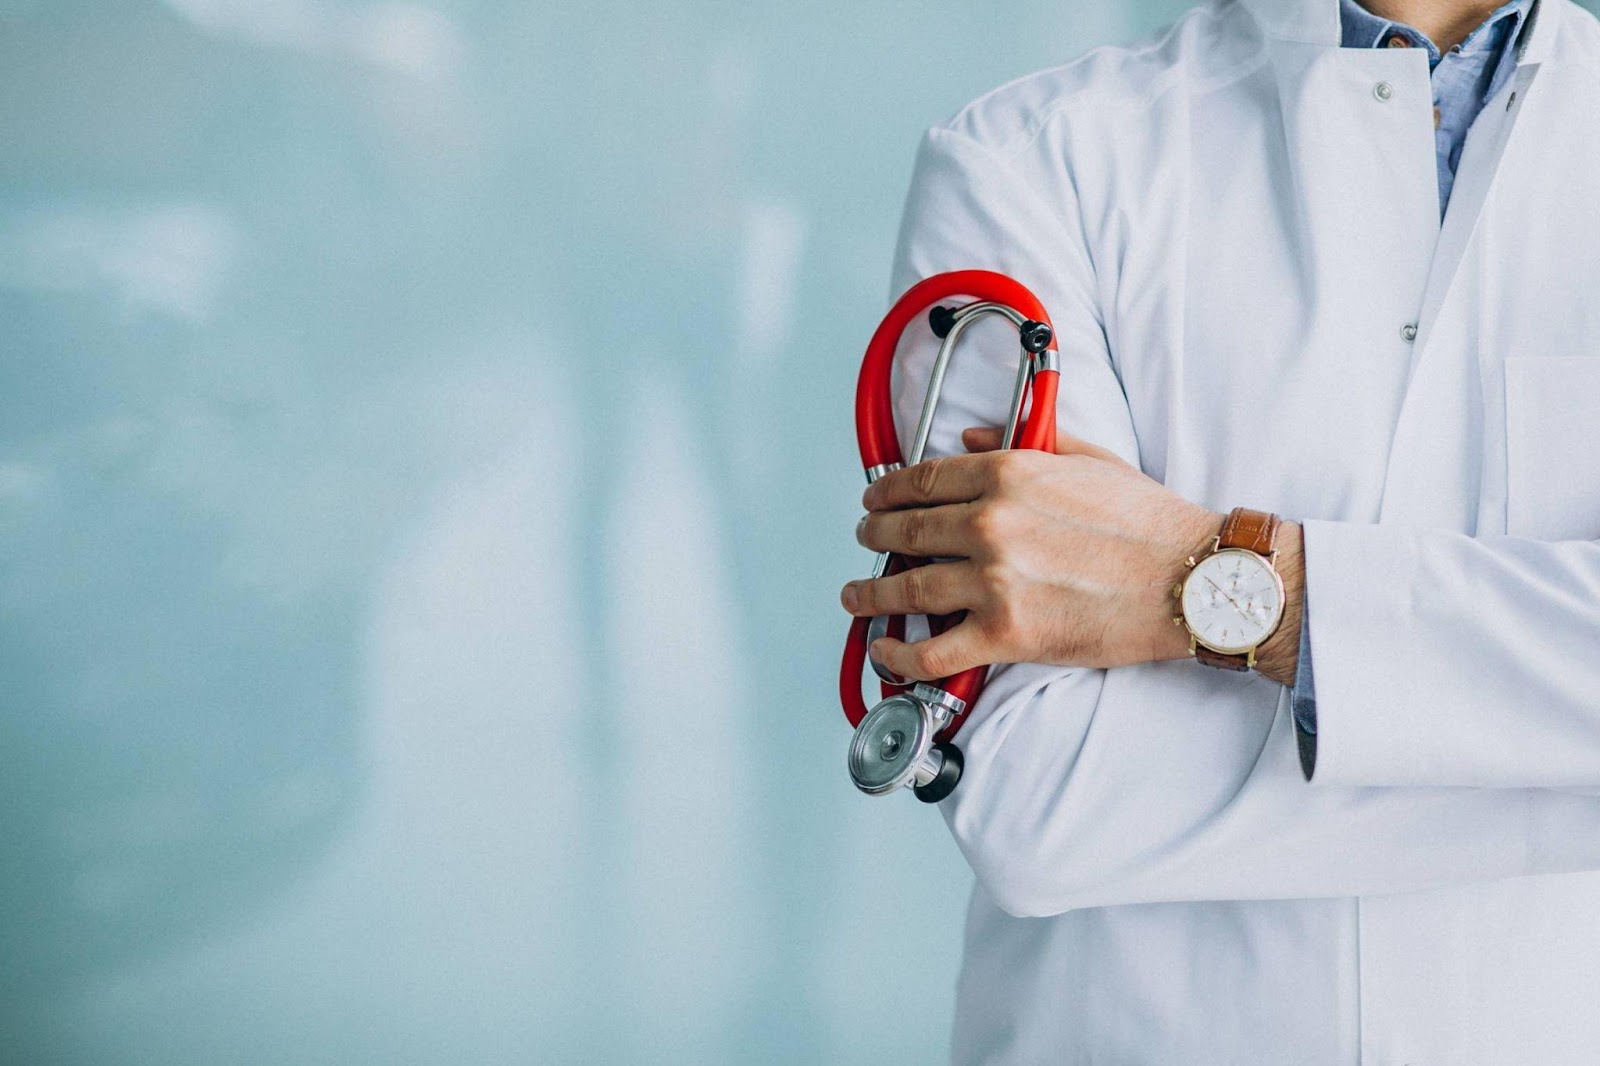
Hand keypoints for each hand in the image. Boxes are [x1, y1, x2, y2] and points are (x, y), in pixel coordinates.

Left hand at [842, 426, 1223, 681]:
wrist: (1190, 580)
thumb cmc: (1149, 524)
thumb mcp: (1088, 459)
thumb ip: (1024, 443)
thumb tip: (972, 438)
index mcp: (1008, 476)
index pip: (924, 480)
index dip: (888, 491)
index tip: (876, 499)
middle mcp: (991, 525)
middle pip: (905, 530)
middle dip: (874, 536)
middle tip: (865, 540)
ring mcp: (993, 583)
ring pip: (905, 590)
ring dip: (871, 594)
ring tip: (857, 595)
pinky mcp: (1005, 635)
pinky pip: (932, 652)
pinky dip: (899, 656)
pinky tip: (886, 652)